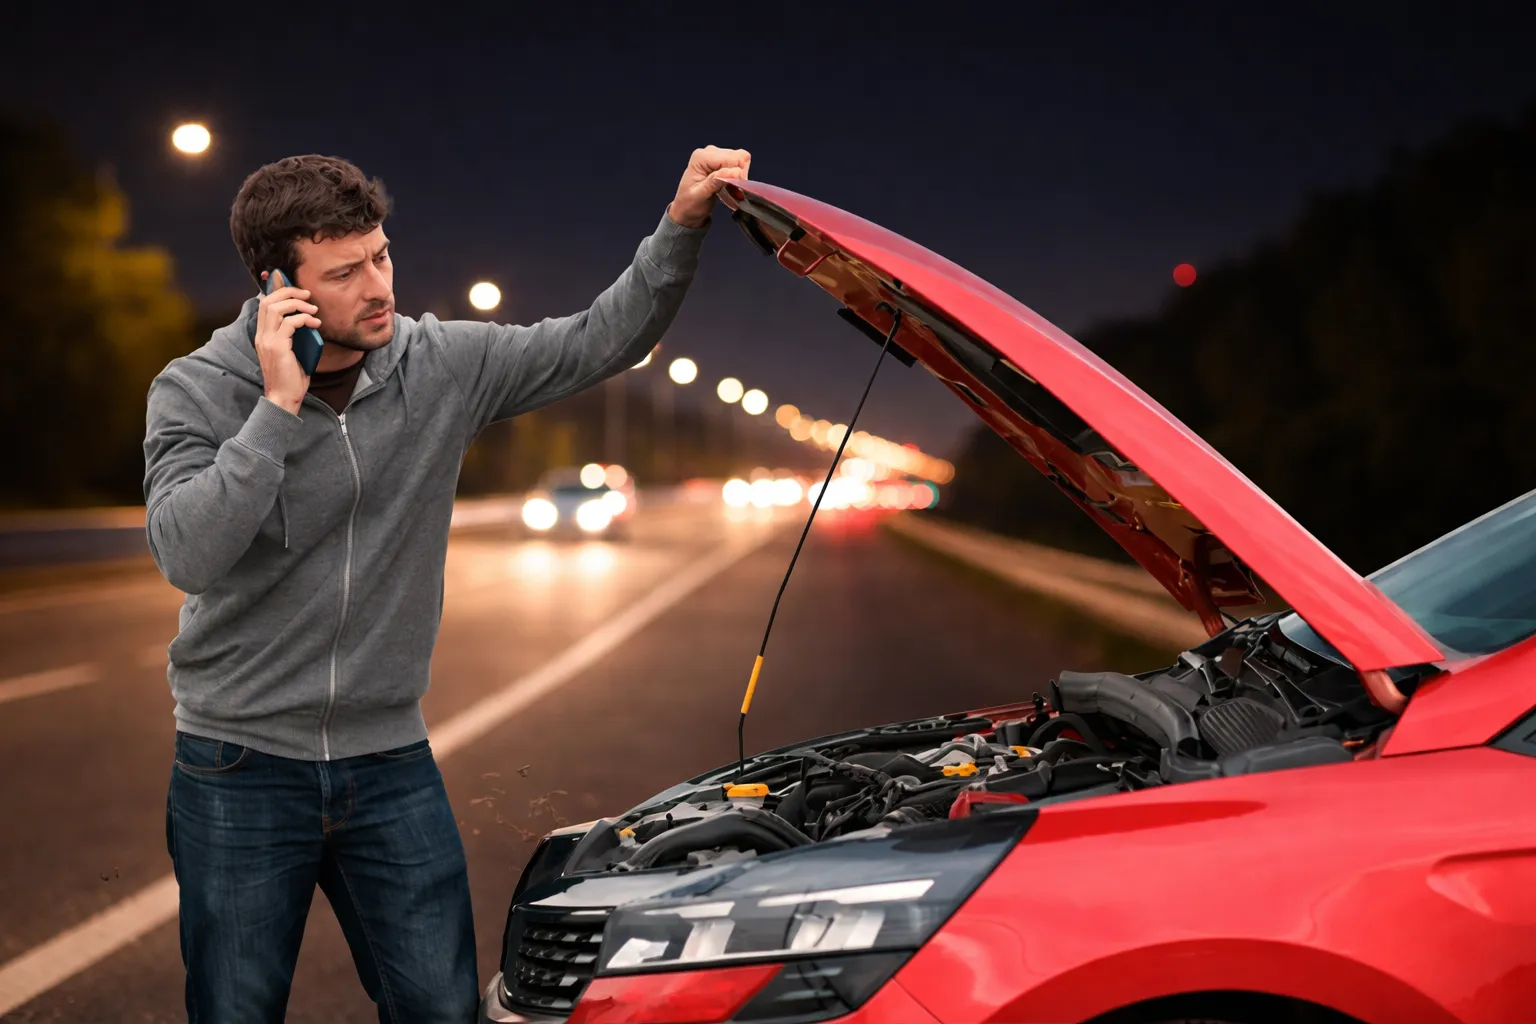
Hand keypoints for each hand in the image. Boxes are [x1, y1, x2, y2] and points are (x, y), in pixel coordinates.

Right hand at [256, 270, 319, 414]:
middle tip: (307, 295)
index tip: (297, 289)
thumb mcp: (293, 351)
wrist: (284, 398)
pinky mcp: (277, 347)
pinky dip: (303, 319)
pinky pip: (289, 323)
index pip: (264, 304)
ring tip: (313, 309)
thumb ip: (295, 335)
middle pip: (268, 301)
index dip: (278, 291)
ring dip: (297, 304)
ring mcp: (267, 340)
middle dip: (288, 292)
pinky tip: (315, 324)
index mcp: (263, 335)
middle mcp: (261, 335)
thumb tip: (308, 319)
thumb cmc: (291, 377)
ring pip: (276, 308)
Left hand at [668, 146, 750, 228]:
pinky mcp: (722, 162)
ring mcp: (716, 156)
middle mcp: (709, 152)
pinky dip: (738, 177)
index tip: (734, 188)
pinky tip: (729, 186)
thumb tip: (735, 172)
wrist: (685, 210)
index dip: (737, 173)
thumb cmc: (689, 204)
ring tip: (728, 189)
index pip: (731, 157)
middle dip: (738, 175)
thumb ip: (716, 182)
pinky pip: (739, 165)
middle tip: (731, 190)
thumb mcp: (700, 195)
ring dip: (738, 177)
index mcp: (701, 157)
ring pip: (741, 160)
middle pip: (738, 157)